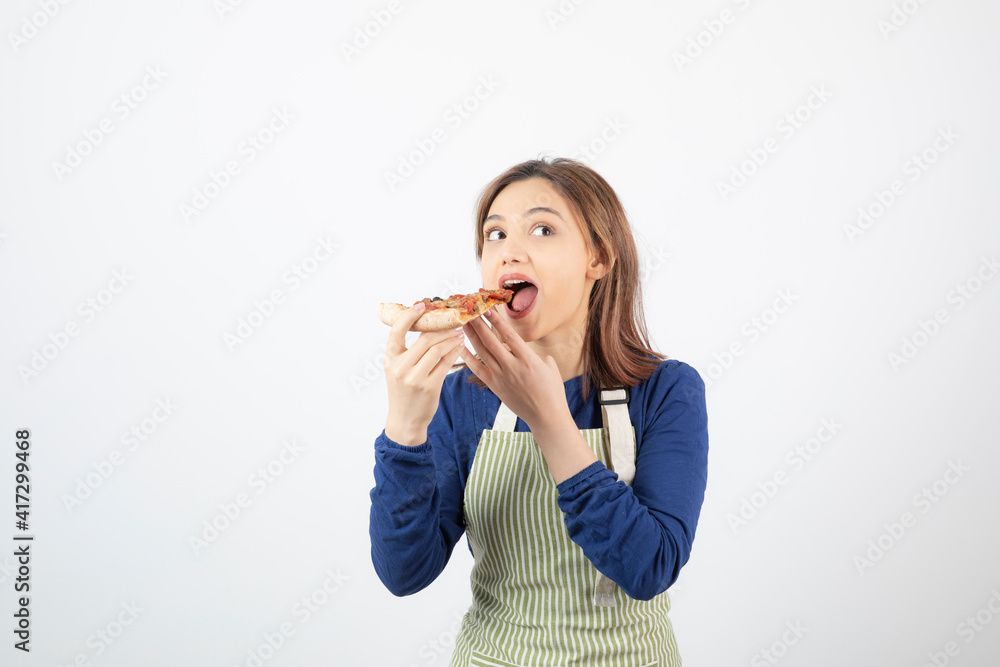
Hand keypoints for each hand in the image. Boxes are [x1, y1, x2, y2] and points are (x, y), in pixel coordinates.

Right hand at [383, 303, 465, 445]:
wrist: (405, 420)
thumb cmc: (403, 392)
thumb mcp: (397, 370)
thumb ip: (407, 351)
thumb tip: (426, 328)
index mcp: (390, 359)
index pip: (397, 331)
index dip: (409, 316)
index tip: (421, 305)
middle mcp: (400, 367)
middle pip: (425, 339)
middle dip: (442, 328)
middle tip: (454, 321)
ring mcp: (415, 377)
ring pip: (437, 349)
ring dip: (451, 339)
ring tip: (460, 333)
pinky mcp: (430, 386)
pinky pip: (445, 363)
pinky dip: (454, 352)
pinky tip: (460, 346)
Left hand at [460, 307, 570, 432]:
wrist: (546, 416)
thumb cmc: (551, 390)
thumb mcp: (549, 366)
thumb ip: (530, 353)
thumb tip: (511, 346)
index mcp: (528, 360)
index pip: (509, 336)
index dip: (497, 321)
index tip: (488, 308)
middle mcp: (512, 367)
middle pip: (491, 342)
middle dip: (479, 324)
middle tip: (470, 310)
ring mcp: (502, 378)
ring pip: (482, 353)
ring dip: (471, 336)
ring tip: (463, 322)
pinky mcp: (495, 387)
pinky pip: (478, 370)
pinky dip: (468, 358)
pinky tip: (460, 347)